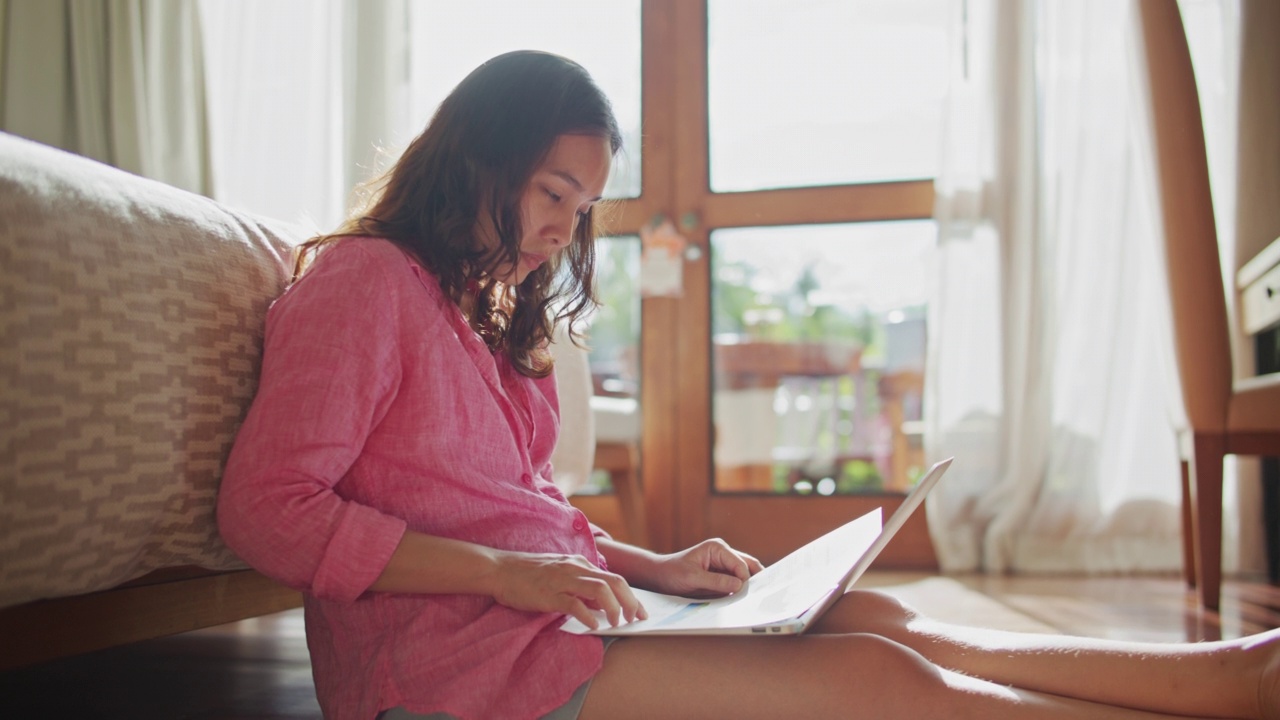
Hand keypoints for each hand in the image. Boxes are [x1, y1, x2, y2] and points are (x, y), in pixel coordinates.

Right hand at [489, 551, 646, 629]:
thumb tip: (601, 606)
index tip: (641, 611)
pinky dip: (588, 616)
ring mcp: (563, 580)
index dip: (632, 596)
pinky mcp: (549, 593)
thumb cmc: (528, 575)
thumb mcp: (560, 575)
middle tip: (637, 619)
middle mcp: (576, 569)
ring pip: (600, 590)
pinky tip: (592, 626)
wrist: (499, 568)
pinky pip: (575, 604)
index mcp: (580, 564)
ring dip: (614, 608)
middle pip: (615, 582)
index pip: (614, 578)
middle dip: (631, 602)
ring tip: (616, 624)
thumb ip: (580, 587)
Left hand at [646, 539, 764, 598]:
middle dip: (754, 580)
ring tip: (752, 601)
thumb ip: (716, 581)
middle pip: (747, 566)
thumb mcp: (692, 578)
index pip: (740, 564)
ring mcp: (723, 565)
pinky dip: (739, 592)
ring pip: (744, 575)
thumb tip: (739, 585)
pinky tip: (741, 602)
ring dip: (747, 587)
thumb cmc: (672, 573)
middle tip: (759, 596)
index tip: (743, 595)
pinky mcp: (721, 577)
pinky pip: (735, 584)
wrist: (659, 577)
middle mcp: (723, 554)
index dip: (744, 580)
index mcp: (717, 548)